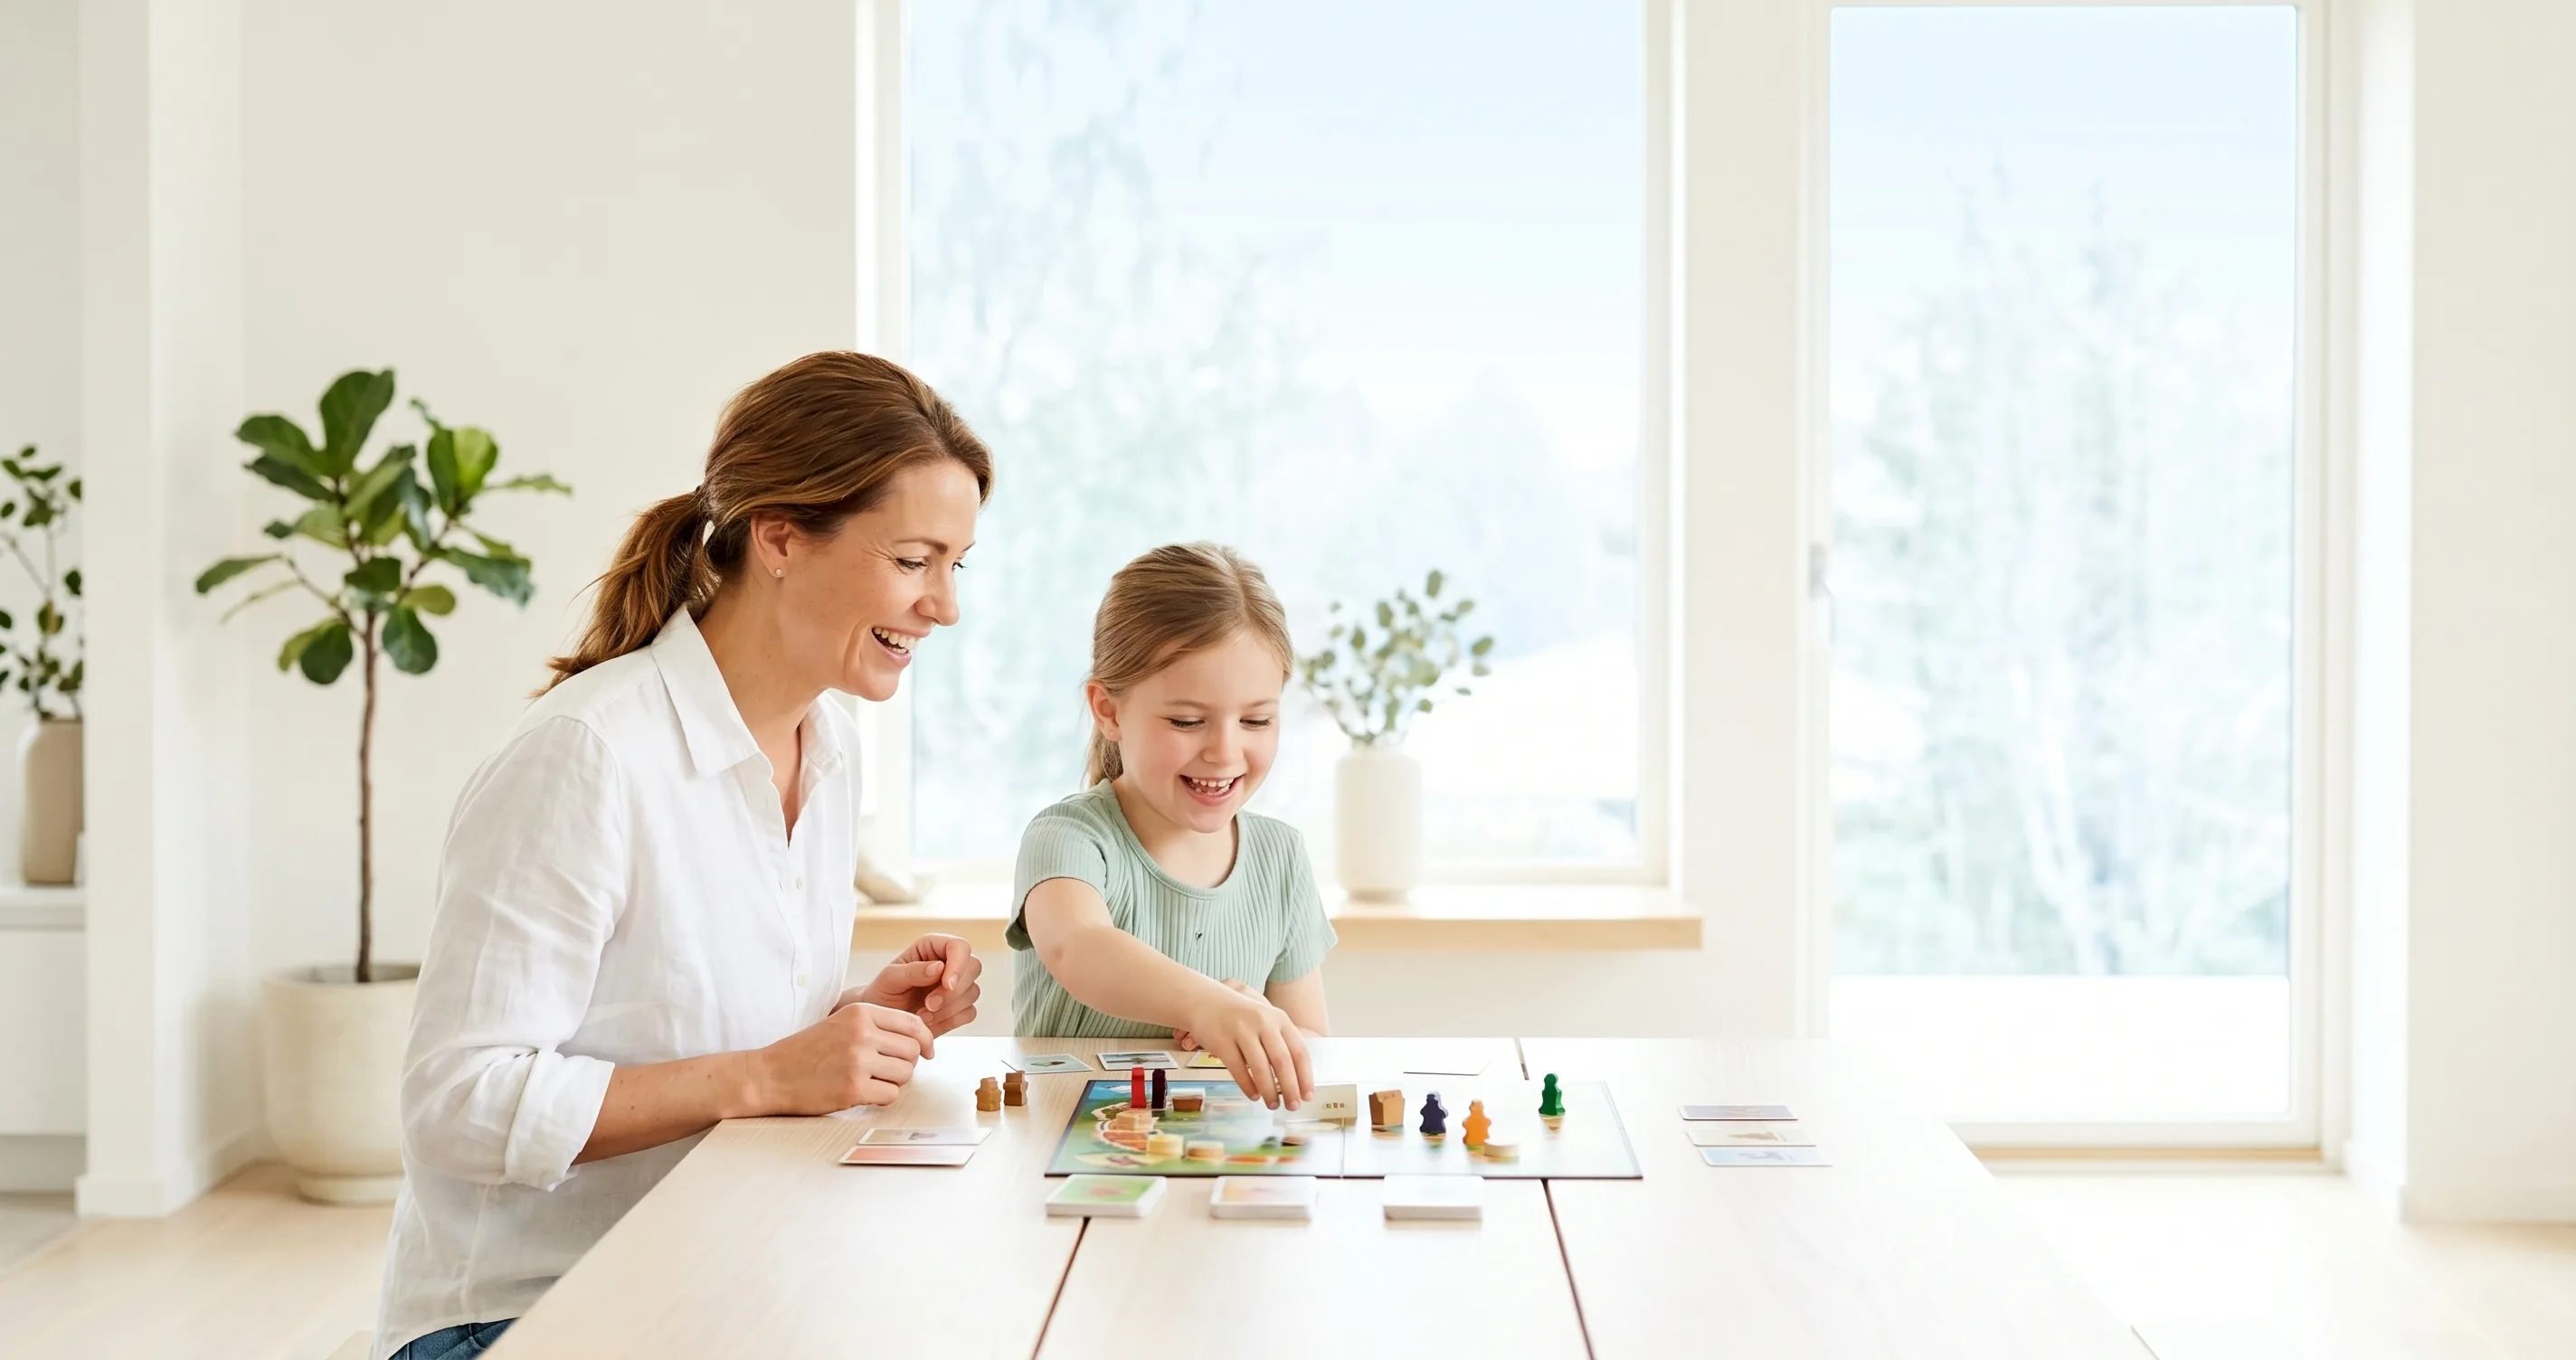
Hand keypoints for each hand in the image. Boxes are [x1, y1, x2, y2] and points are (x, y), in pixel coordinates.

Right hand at [751, 1002, 931, 1114]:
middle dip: (905, 1064)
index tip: (927, 1052)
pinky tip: (861, 1094)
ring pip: (905, 1074)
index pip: (913, 1023)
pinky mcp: (853, 1089)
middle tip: (885, 1071)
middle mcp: (862, 1033)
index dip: (925, 1040)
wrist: (770, 1075)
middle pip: (913, 1050)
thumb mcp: (840, 1023)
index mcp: (860, 1012)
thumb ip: (876, 1027)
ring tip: (869, 1081)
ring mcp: (858, 1061)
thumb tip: (920, 1042)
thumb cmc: (806, 1051)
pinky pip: (890, 1095)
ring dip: (893, 1082)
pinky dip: (881, 1098)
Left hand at [843, 933, 981, 1037]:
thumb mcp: (889, 979)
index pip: (959, 946)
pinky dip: (951, 1020)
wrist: (882, 1021)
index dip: (958, 964)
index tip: (947, 984)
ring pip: (973, 992)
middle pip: (973, 967)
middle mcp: (949, 963)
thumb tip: (939, 967)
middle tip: (929, 1005)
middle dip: (953, 991)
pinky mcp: (959, 1008)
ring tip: (922, 1015)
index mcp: (932, 948)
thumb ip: (912, 971)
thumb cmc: (882, 993)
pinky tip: (930, 1022)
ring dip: (948, 1008)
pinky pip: (969, 1013)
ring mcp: (957, 986)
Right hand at [1181, 982, 1312, 1109]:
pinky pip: (1237, 1069)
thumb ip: (1280, 1042)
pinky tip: (1253, 1096)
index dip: (1305, 1076)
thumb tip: (1296, 1080)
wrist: (1204, 1000)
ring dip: (1269, 1091)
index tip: (1308, 1096)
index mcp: (1279, 1018)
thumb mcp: (1266, 1020)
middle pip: (1282, 1060)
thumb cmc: (1241, 1016)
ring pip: (1260, 1067)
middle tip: (1293, 1106)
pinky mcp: (1221, 1040)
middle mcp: (1263, 1022)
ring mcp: (1241, 1030)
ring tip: (1272, 1105)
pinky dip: (1247, 1086)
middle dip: (1290, 1088)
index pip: (1299, 1050)